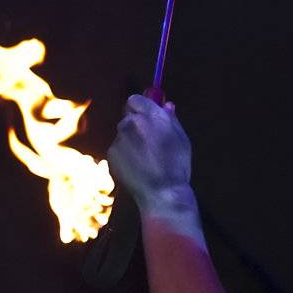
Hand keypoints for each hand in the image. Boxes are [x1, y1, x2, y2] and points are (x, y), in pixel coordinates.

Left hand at [107, 94, 192, 213]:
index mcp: (151, 116)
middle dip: (136, 123)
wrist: (162, 192)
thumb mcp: (181, 139)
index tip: (146, 115)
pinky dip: (124, 153)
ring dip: (131, 139)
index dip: (140, 107)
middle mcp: (131, 123)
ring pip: (123, 133)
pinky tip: (137, 165)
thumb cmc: (176, 165)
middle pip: (128, 116)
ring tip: (145, 157)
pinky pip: (118, 148)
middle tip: (148, 139)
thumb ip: (171, 119)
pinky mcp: (111, 153)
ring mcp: (119, 138)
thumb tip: (166, 104)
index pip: (135, 99)